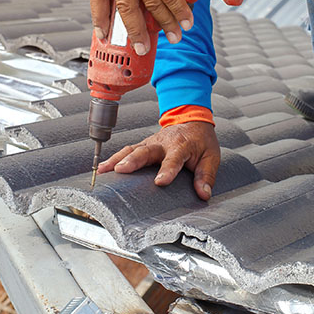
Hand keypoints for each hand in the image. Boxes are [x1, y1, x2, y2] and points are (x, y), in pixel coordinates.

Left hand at [90, 0, 193, 55]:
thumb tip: (136, 3)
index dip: (100, 18)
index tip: (103, 34)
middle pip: (125, 8)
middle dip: (135, 32)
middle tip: (142, 47)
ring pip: (151, 6)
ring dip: (165, 24)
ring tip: (174, 35)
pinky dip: (179, 12)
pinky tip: (184, 20)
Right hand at [98, 121, 219, 199]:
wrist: (192, 119)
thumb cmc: (201, 141)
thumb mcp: (211, 157)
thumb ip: (206, 175)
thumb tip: (204, 194)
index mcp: (181, 146)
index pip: (174, 159)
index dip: (167, 170)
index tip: (160, 182)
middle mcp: (163, 143)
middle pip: (146, 152)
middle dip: (133, 161)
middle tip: (121, 170)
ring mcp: (150, 143)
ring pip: (132, 149)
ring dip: (117, 159)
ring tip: (103, 170)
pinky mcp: (143, 144)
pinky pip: (127, 150)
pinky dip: (114, 158)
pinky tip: (102, 168)